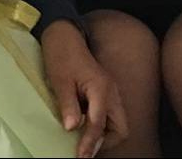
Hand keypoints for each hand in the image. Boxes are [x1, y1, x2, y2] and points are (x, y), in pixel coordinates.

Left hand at [39, 19, 128, 158]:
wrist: (64, 35)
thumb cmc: (61, 55)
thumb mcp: (60, 81)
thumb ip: (68, 104)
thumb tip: (72, 128)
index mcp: (101, 89)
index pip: (99, 125)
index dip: (89, 144)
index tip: (80, 156)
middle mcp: (112, 92)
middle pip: (121, 129)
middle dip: (105, 142)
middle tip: (84, 148)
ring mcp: (111, 92)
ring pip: (117, 124)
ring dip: (103, 135)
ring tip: (83, 140)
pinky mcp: (106, 93)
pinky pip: (110, 116)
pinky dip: (101, 126)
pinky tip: (84, 126)